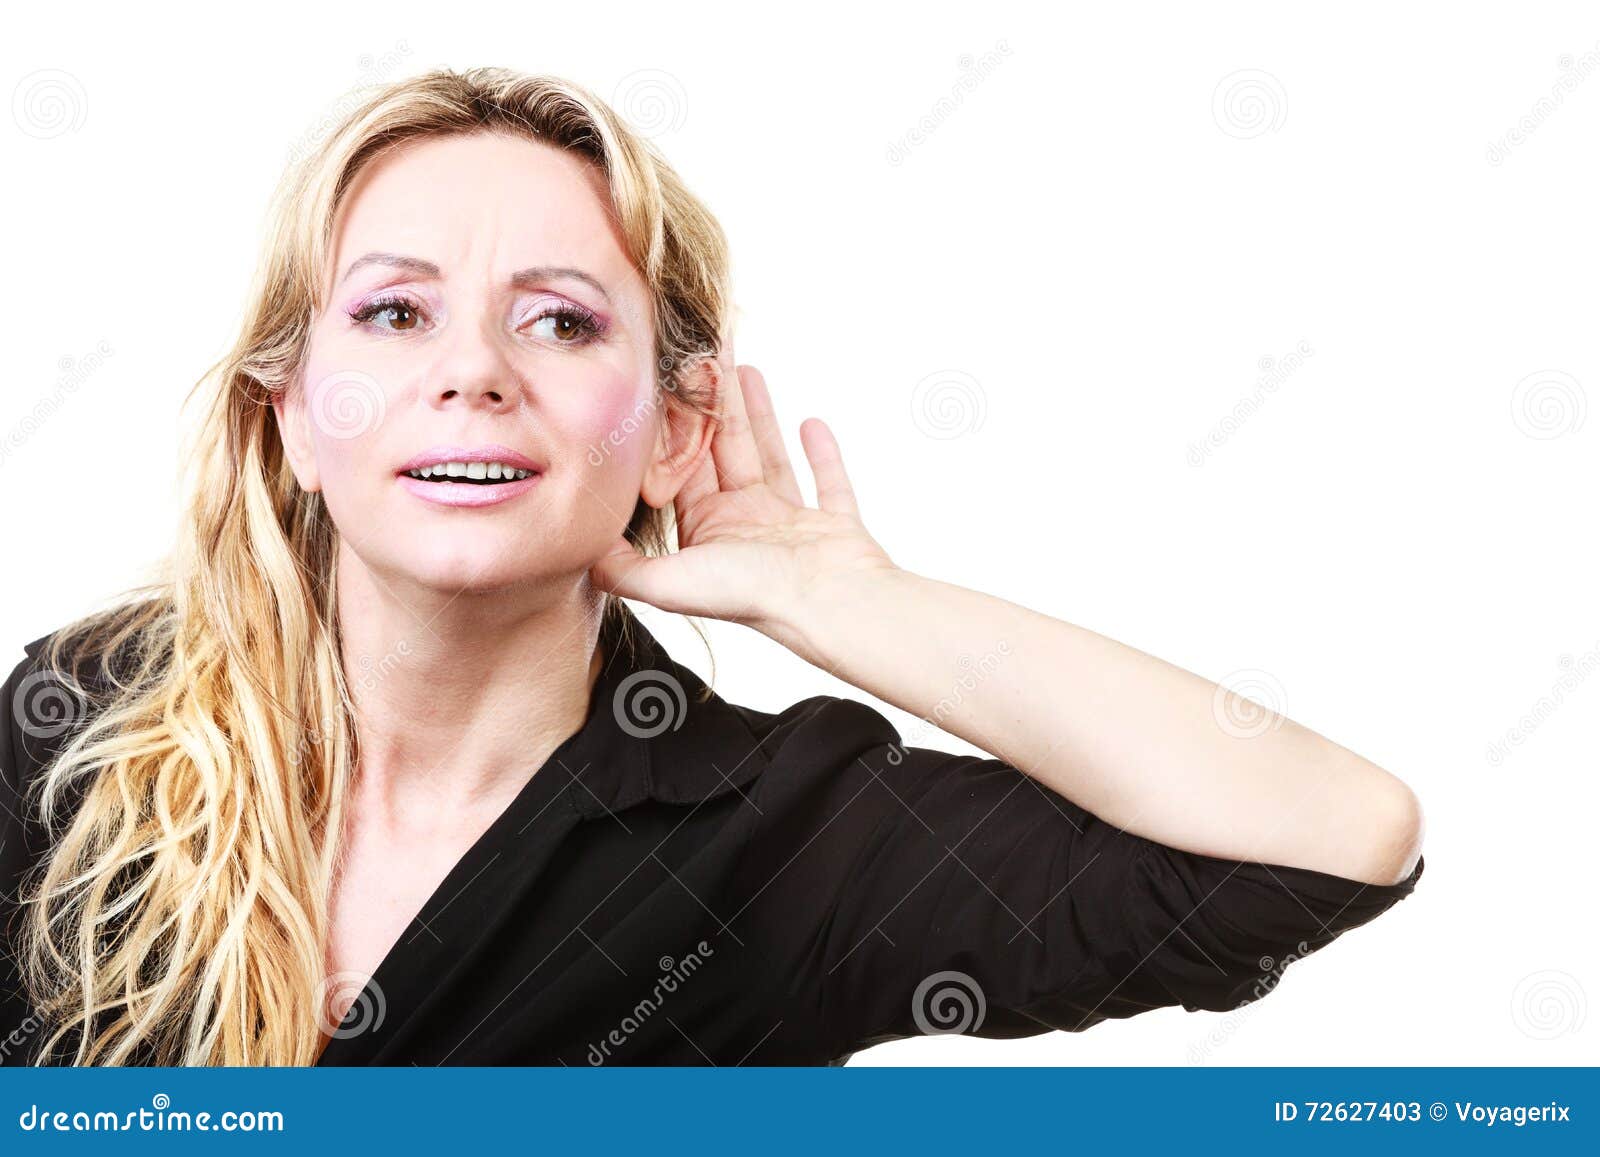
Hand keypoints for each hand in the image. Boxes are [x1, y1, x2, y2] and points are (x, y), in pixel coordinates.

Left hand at [588, 358, 897, 643]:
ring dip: (760, 416)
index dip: (673, 426)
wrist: (831, 606)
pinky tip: (812, 422)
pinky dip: (824, 456)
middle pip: (725, 452)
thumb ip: (622, 568)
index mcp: (706, 534)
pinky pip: (829, 483)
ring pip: (770, 458)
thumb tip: (583, 548)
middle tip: (706, 356)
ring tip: (748, 370)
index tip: (667, 382)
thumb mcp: (669, 582)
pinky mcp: (835, 526)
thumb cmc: (752, 593)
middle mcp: (746, 527)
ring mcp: (792, 526)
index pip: (683, 468)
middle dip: (715, 406)